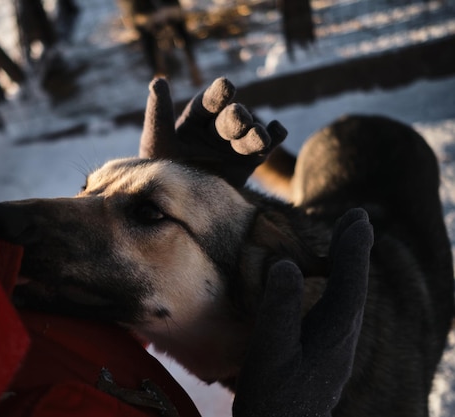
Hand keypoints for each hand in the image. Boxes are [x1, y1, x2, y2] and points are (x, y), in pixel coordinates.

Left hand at [139, 77, 286, 187]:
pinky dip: (276, 136)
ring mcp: (237, 142)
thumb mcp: (156, 141)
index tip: (226, 86)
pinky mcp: (251, 159)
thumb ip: (159, 113)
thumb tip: (158, 80)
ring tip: (260, 136)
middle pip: (232, 117)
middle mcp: (219, 126)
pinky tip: (279, 131)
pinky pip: (267, 146)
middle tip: (239, 117)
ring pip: (251, 132)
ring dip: (257, 133)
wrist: (178, 206)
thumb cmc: (162, 168)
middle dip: (236, 117)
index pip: (209, 101)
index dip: (217, 94)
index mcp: (197, 117)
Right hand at [233, 208, 373, 416]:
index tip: (358, 218)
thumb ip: (279, 307)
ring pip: (347, 298)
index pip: (349, 281)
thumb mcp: (270, 349)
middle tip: (358, 219)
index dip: (353, 248)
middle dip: (355, 251)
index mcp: (334, 332)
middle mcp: (341, 338)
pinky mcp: (323, 356)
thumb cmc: (273, 396)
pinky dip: (336, 287)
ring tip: (347, 243)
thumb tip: (286, 263)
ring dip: (347, 266)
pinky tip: (327, 287)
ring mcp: (334, 349)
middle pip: (354, 285)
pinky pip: (336, 309)